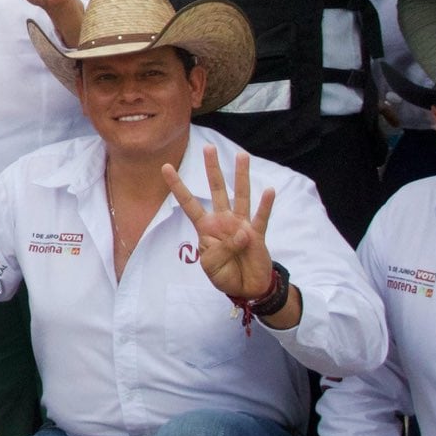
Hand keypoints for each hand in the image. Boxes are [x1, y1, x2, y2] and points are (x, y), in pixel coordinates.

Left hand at [162, 146, 277, 302]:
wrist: (246, 287)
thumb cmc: (224, 274)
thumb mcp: (212, 265)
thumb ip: (222, 249)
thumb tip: (242, 232)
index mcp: (206, 227)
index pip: (189, 203)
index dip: (178, 186)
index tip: (166, 167)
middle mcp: (223, 220)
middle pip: (216, 190)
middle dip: (212, 169)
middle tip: (208, 148)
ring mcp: (241, 225)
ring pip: (241, 196)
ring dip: (241, 176)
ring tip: (242, 156)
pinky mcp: (258, 235)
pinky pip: (261, 217)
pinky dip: (265, 205)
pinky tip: (269, 190)